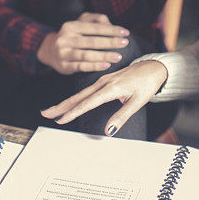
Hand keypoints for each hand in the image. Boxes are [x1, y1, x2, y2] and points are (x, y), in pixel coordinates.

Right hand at [36, 13, 129, 74]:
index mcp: (70, 26)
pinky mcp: (64, 66)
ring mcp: (63, 53)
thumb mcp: (80, 23)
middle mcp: (65, 38)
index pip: (94, 27)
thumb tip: (109, 24)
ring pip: (86, 55)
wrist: (49, 50)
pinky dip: (94, 66)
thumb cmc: (72, 35)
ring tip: (118, 57)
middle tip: (125, 43)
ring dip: (104, 56)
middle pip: (91, 41)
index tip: (125, 33)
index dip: (111, 30)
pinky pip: (81, 66)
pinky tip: (106, 65)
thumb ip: (96, 20)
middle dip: (110, 42)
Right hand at [41, 60, 168, 135]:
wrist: (153, 67)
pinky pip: (85, 91)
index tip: (61, 120)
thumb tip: (109, 131)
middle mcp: (103, 83)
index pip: (88, 103)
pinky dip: (74, 98)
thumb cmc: (146, 84)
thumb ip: (122, 116)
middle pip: (78, 97)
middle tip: (45, 114)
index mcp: (111, 88)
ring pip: (80, 94)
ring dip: (65, 102)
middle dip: (61, 106)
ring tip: (51, 110)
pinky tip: (68, 103)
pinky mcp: (103, 81)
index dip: (73, 112)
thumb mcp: (138, 102)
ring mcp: (102, 81)